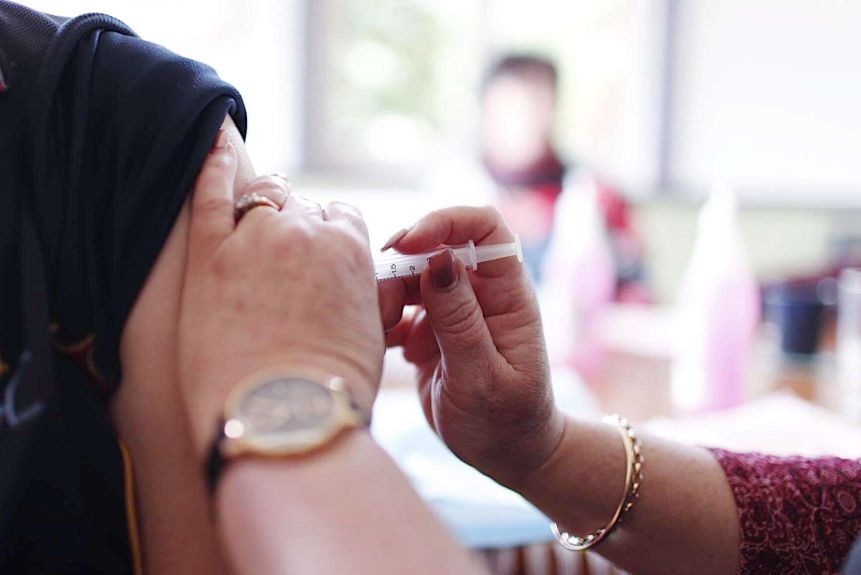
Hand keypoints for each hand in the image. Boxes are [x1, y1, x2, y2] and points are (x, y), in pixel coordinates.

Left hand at [178, 134, 383, 451]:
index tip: (317, 261)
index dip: (328, 238)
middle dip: (296, 230)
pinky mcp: (210, 255)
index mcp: (351, 247)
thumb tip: (358, 288)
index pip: (341, 217)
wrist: (284, 421)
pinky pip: (210, 192)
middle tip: (283, 269)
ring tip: (254, 233)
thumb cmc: (332, 392)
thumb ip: (363, 295)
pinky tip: (212, 142)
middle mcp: (306, 231)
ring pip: (262, 199)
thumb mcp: (370, 337)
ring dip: (262, 210)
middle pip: (301, 208)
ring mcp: (255, 238)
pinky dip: (213, 164)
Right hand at [381, 206, 563, 488]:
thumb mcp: (481, 376)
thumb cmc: (505, 421)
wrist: (506, 455)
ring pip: (409, 277)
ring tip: (386, 336)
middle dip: (401, 270)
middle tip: (384, 310)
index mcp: (507, 295)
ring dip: (388, 299)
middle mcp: (480, 293)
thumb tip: (438, 258)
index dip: (444, 222)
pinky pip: (399, 308)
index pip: (483, 228)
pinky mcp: (430, 330)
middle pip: (433, 249)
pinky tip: (392, 351)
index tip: (406, 245)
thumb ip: (459, 319)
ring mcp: (454, 310)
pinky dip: (386, 322)